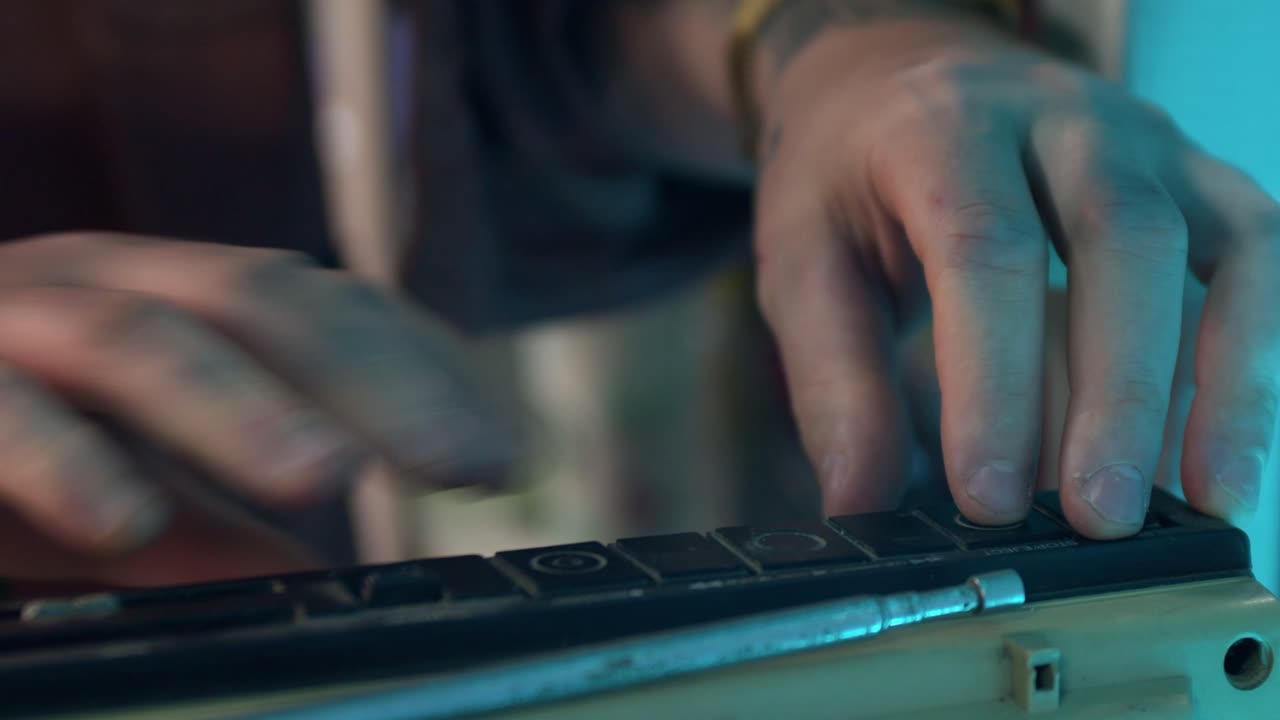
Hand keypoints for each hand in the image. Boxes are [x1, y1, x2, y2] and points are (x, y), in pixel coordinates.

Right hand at [0, 233, 515, 579]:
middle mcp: (110, 285)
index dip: (424, 372)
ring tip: (332, 476)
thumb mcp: (126, 483)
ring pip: (142, 340)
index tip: (501, 455)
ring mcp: (15, 316)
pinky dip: (63, 461)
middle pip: (269, 302)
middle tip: (467, 462)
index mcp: (178, 299)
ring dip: (242, 409)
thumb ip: (213, 523)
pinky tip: (127, 521)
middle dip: (378, 382)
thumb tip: (317, 572)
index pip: (332, 311)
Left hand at [751, 5, 1278, 536]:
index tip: (988, 499)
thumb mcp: (802, 259)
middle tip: (1098, 516)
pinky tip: (1215, 454)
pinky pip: (1255, 260)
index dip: (993, 383)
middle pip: (1123, 240)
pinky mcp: (1191, 179)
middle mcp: (1061, 120)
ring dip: (1225, 382)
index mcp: (945, 129)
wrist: (896, 78)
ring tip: (1202, 499)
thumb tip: (862, 503)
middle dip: (1119, 393)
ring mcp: (1144, 142)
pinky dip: (1251, 358)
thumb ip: (833, 378)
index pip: (985, 250)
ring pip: (1224, 245)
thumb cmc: (848, 172)